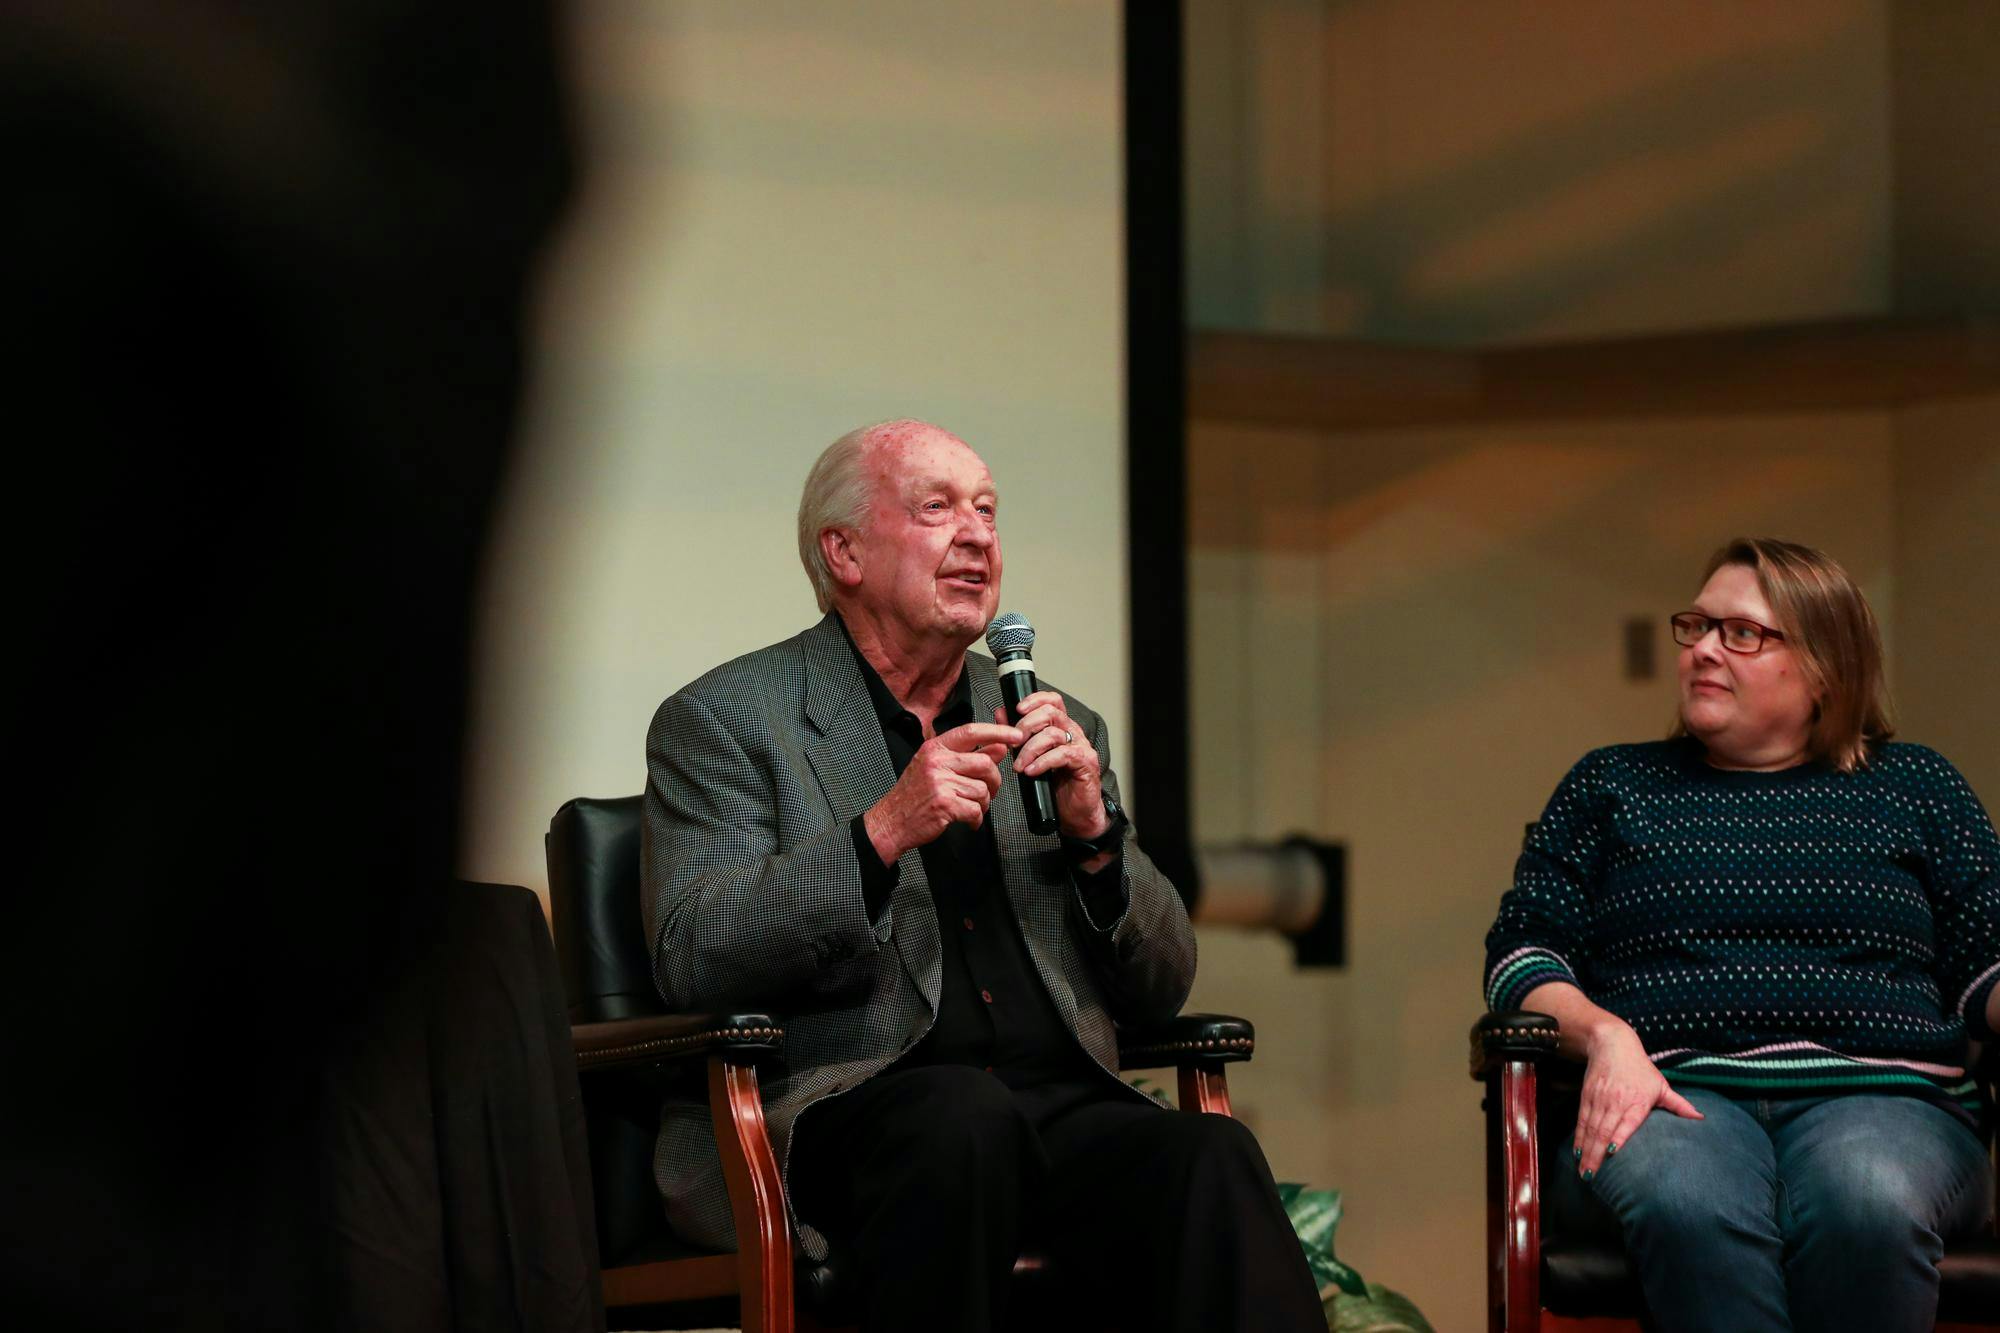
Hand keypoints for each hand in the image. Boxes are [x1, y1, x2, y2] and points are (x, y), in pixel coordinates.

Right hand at [863, 721, 1020, 863]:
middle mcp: (937, 761)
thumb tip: (998, 747)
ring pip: (983, 789)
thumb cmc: (913, 795)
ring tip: (971, 807)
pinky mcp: (944, 804)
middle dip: (994, 780)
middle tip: (988, 790)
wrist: (892, 820)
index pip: (972, 731)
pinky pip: (976, 809)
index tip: (1015, 735)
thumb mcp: (935, 767)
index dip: (998, 731)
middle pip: (985, 762)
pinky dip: (976, 818)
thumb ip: (965, 756)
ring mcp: (940, 782)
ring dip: (983, 803)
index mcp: (935, 748)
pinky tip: (967, 820)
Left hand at [998, 692, 1107, 839]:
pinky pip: (1062, 754)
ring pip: (1053, 734)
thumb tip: (1001, 714)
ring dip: (1030, 749)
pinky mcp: (1085, 762)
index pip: (1052, 701)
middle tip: (1013, 744)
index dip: (1035, 699)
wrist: (1075, 814)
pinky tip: (1032, 771)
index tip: (1017, 709)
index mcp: (1062, 728)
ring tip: (1019, 766)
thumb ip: (1018, 735)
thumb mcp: (1031, 758)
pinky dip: (1042, 762)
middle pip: (1051, 712)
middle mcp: (1073, 733)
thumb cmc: (1056, 787)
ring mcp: (1081, 747)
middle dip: (1026, 725)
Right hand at [1573, 1022, 1702, 1177]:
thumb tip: (1701, 1119)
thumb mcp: (1661, 1084)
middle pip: (1603, 1130)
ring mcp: (1599, 1099)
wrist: (1612, 1044)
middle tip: (1590, 1175)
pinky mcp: (1586, 1096)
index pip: (1626, 1121)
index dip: (1618, 1136)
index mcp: (1637, 1100)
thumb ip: (1679, 1104)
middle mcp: (1616, 1101)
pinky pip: (1581, 1121)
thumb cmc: (1640, 1068)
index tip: (1612, 1153)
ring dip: (1585, 1150)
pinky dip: (1578, 1137)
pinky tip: (1577, 1152)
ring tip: (1582, 1170)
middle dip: (1596, 1154)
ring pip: (1590, 1128)